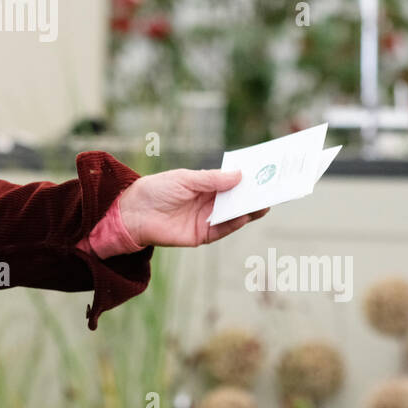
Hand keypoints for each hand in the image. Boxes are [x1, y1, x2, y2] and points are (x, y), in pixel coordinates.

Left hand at [116, 169, 269, 247]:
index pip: (232, 182)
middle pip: (237, 199)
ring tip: (265, 201)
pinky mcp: (202, 235)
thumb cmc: (156, 190)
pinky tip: (246, 215)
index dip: (248, 178)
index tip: (266, 172)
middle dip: (254, 194)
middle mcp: (209, 203)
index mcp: (205, 186)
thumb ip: (211, 180)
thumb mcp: (185, 179)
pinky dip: (235, 223)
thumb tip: (239, 176)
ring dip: (249, 209)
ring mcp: (207, 219)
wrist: (133, 213)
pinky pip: (223, 230)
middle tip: (274, 187)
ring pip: (234, 215)